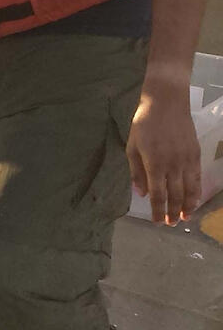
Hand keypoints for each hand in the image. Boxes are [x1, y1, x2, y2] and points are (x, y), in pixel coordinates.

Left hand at [127, 83, 201, 224]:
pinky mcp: (196, 155)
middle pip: (174, 195)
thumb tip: (141, 194)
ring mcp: (186, 161)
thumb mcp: (132, 147)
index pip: (158, 195)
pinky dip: (197, 192)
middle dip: (172, 212)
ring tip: (185, 218)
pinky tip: (194, 200)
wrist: (166, 104)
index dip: (158, 211)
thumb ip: (136, 171)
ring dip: (187, 206)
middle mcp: (173, 166)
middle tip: (170, 224)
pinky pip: (197, 178)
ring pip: (189, 190)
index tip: (158, 222)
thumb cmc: (144, 124)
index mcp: (154, 164)